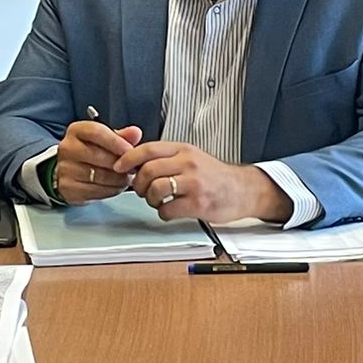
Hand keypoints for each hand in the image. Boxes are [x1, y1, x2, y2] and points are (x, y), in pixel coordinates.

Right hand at [55, 120, 140, 202]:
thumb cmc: (90, 153)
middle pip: (99, 155)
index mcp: (76, 131)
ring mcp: (65, 169)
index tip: (130, 150)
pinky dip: (110, 190)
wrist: (68, 172)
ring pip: (100, 175)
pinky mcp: (68, 188)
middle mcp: (67, 148)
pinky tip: (115, 186)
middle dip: (120, 164)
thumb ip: (122, 136)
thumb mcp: (105, 140)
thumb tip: (136, 133)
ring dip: (118, 179)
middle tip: (132, 168)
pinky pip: (96, 191)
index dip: (115, 141)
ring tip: (125, 178)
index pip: (96, 132)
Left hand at [114, 141, 287, 223]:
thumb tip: (135, 161)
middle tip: (141, 190)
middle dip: (138, 184)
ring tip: (156, 201)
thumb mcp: (192, 157)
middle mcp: (188, 163)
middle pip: (147, 170)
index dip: (128, 158)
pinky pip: (166, 209)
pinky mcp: (198, 203)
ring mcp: (193, 183)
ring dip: (149, 199)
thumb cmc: (215, 176)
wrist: (242, 190)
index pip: (148, 149)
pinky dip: (162, 213)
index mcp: (184, 150)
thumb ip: (167, 157)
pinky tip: (169, 210)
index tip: (119, 167)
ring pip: (155, 189)